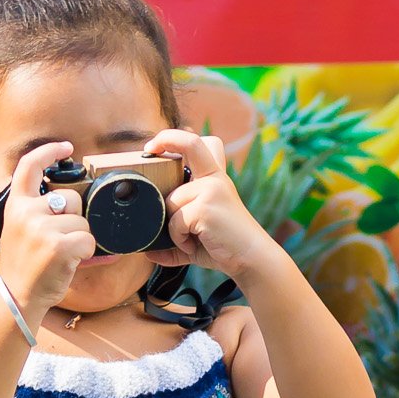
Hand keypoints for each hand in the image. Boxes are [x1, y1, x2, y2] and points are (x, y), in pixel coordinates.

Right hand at [0, 141, 95, 323]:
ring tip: (61, 254)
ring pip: (83, 221)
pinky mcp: (57, 246)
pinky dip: (86, 253)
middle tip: (59, 239)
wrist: (17, 296)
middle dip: (75, 217)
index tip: (66, 148)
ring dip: (80, 238)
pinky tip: (70, 261)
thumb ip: (40, 209)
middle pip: (71, 198)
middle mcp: (25, 212)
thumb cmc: (25, 264)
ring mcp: (40, 228)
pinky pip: (89, 240)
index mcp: (15, 204)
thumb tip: (79, 195)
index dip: (49, 151)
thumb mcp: (21, 229)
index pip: (29, 166)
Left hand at [142, 129, 272, 279]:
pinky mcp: (205, 207)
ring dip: (173, 226)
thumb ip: (175, 235)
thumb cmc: (225, 246)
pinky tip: (194, 244)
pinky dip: (179, 238)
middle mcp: (214, 178)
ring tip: (190, 239)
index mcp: (214, 178)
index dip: (172, 138)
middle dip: (164, 140)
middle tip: (147, 153)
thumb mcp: (198, 234)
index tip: (151, 147)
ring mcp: (210, 190)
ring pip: (171, 200)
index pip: (196, 144)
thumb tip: (148, 251)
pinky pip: (176, 221)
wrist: (251, 259)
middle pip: (189, 144)